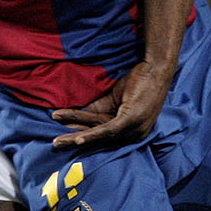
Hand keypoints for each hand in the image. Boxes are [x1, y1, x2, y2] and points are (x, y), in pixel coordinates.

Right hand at [50, 62, 173, 148]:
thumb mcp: (113, 98)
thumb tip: (75, 117)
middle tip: (55, 144)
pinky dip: (91, 135)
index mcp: (131, 132)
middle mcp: (134, 135)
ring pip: (98, 133)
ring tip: (57, 140)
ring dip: (75, 135)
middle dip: (74, 139)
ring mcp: (134, 129)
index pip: (101, 134)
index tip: (62, 137)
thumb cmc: (138, 81)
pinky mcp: (131, 120)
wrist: (155, 66)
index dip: (80, 134)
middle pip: (97, 137)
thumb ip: (96, 109)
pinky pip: (107, 129)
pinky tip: (77, 139)